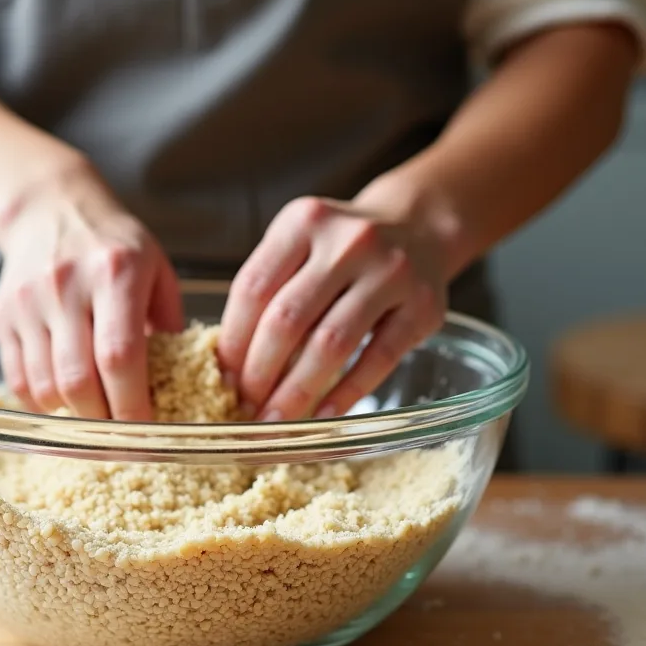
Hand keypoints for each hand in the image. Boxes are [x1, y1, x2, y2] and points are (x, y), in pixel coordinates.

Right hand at [0, 168, 182, 419]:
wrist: (49, 207)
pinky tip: (64, 395)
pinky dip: (42, 402)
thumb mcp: (157, 269)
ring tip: (96, 411)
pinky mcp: (3, 315)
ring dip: (73, 414)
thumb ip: (173, 324)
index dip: (133, 406)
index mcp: (116, 272)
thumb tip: (189, 383)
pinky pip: (18, 380)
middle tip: (124, 434)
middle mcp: (67, 286)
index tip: (148, 433)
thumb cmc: (115, 244)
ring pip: (45, 387)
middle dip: (103, 420)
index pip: (121, 356)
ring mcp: (29, 301)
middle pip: (78, 380)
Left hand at [218, 193, 450, 420]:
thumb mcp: (302, 245)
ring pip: (330, 343)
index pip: (254, 288)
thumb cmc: (343, 250)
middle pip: (287, 319)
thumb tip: (231, 367)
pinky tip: (322, 417)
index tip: (222, 379)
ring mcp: (390, 272)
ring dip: (296, 391)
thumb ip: (269, 290)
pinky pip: (377, 358)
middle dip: (259, 373)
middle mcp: (349, 241)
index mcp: (304, 222)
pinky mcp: (422, 306)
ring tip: (276, 422)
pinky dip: (345, 393)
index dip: (233, 341)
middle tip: (245, 408)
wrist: (419, 227)